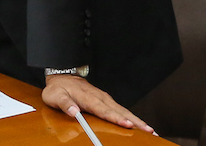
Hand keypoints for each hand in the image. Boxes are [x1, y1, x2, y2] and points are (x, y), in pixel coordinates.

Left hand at [42, 74, 156, 134]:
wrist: (62, 76)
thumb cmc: (59, 89)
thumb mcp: (55, 97)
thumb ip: (65, 104)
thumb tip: (74, 112)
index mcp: (88, 98)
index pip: (104, 110)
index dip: (116, 118)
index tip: (127, 124)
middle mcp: (99, 97)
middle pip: (120, 110)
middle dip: (135, 121)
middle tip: (149, 130)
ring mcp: (104, 98)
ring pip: (123, 109)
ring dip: (137, 119)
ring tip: (150, 129)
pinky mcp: (106, 100)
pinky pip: (120, 109)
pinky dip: (131, 116)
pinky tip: (138, 123)